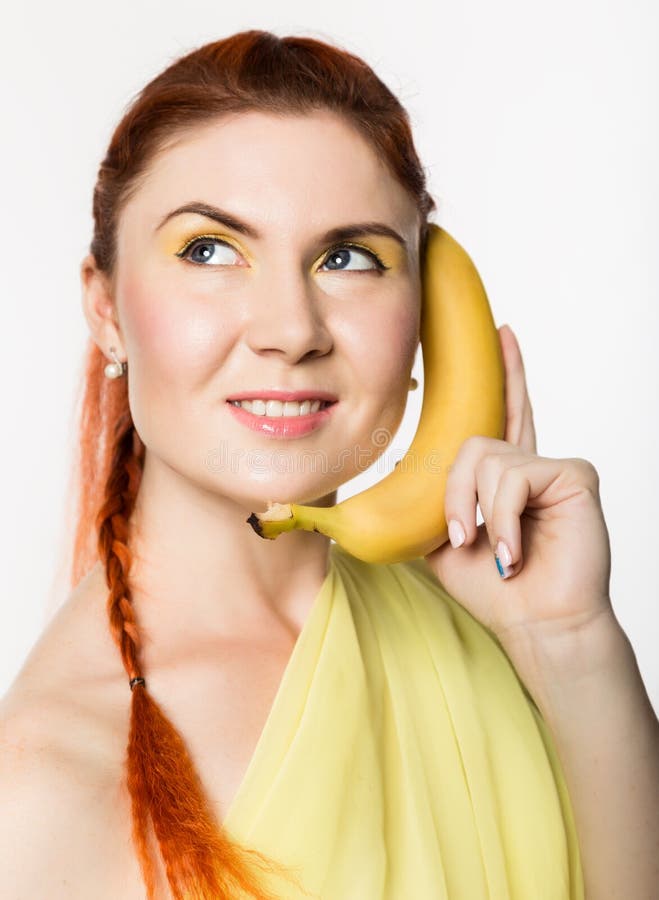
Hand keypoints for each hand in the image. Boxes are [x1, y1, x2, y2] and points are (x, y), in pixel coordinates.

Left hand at [424, 324, 612, 660]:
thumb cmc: (492, 587)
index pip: (502, 413)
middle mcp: (531, 461)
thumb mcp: (439, 539)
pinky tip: (511, 551)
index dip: (503, 374)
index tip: (501, 334)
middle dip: (458, 489)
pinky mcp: (573, 474)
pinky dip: (501, 520)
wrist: (532, 624)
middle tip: (462, 537)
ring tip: (490, 549)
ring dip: (472, 511)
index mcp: (505, 475)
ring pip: (483, 457)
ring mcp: (553, 465)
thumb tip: (394, 466)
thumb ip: (426, 499)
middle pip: (481, 432)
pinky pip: (511, 477)